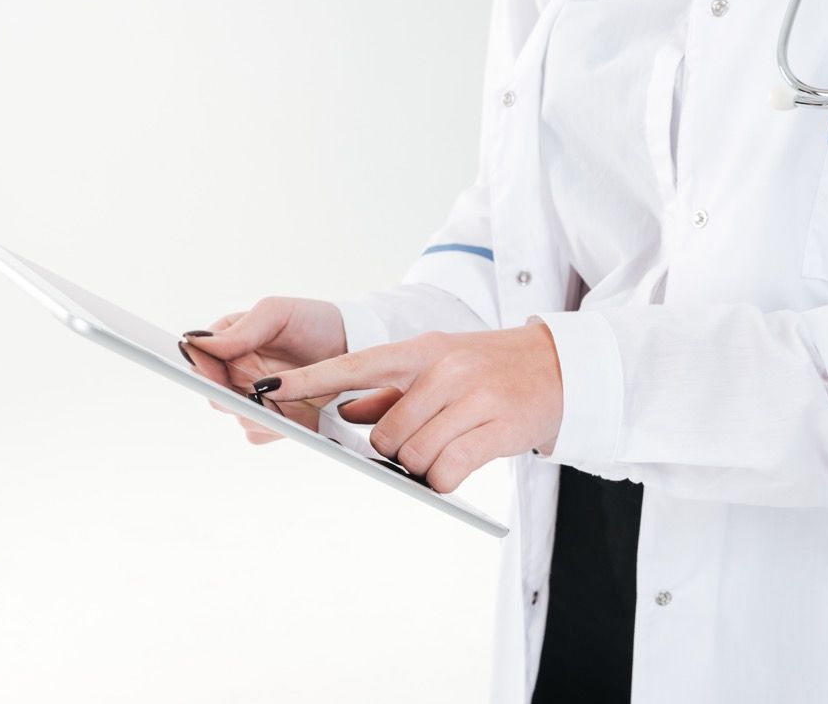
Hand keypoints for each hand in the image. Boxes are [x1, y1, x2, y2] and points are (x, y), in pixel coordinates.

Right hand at [181, 297, 346, 443]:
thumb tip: (194, 341)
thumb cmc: (314, 321)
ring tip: (277, 401)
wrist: (356, 343)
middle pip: (214, 396)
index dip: (201, 370)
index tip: (216, 373)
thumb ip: (238, 330)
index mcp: (230, 344)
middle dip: (229, 395)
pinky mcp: (279, 420)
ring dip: (254, 413)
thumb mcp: (276, 314)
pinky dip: (273, 427)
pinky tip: (290, 415)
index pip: (198, 361)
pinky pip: (260, 433)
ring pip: (237, 417)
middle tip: (252, 390)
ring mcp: (258, 398)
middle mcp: (238, 373)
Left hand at [250, 325, 563, 491]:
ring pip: (414, 456)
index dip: (309, 380)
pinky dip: (446, 478)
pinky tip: (461, 464)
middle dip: (394, 451)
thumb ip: (393, 388)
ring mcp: (471, 397)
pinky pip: (447, 471)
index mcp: (421, 350)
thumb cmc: (492, 370)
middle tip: (421, 442)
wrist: (559, 368)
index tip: (267, 387)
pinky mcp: (497, 428)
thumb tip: (348, 412)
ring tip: (450, 448)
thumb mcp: (440, 364)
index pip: (352, 364)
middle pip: (385, 434)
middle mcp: (443, 369)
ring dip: (424, 467)